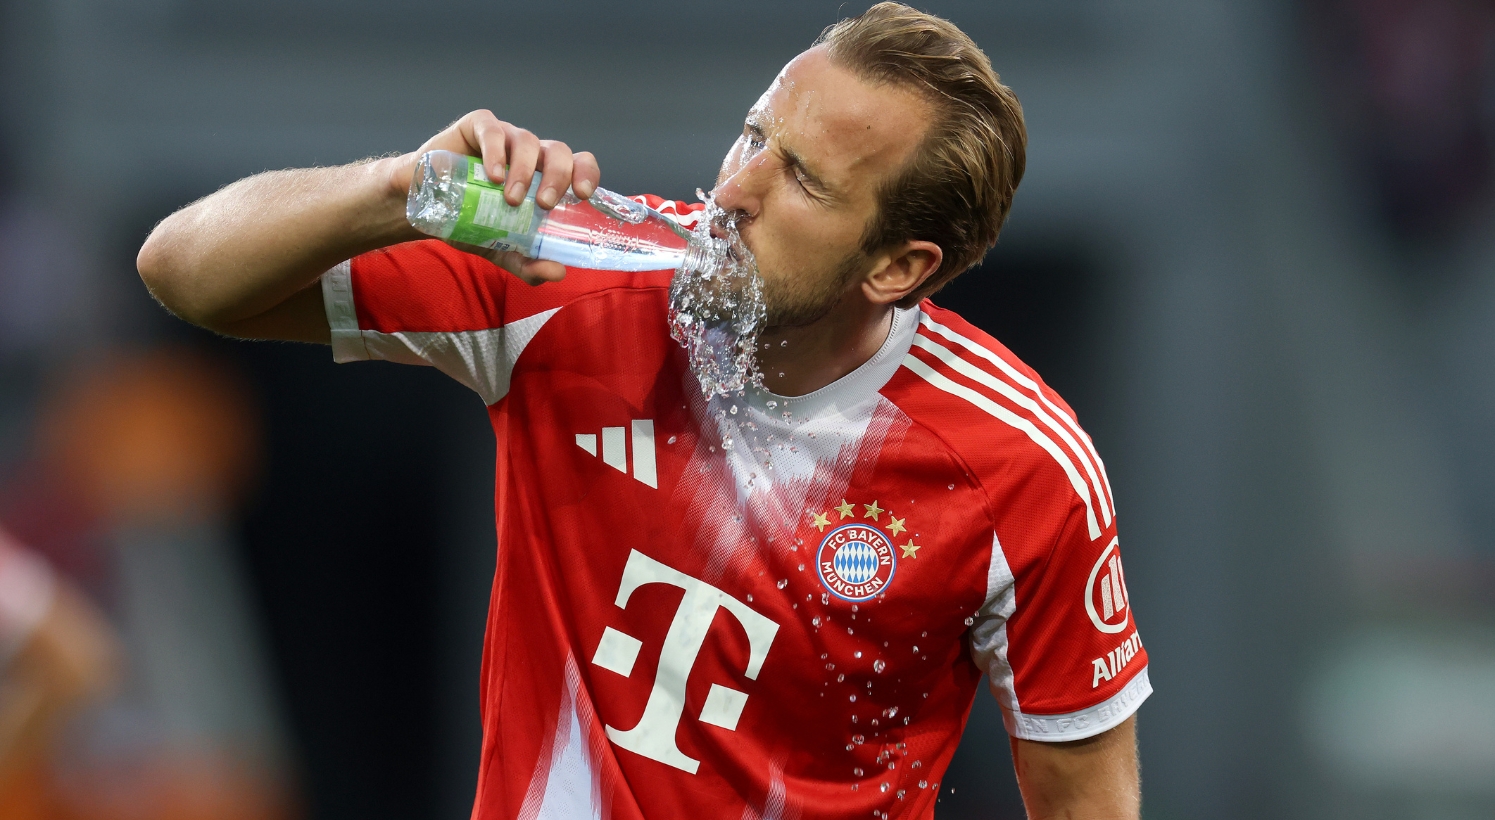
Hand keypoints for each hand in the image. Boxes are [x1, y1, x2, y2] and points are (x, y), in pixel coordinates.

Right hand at [387, 110, 600, 283]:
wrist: (423, 207)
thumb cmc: (469, 221)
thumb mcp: (501, 249)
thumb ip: (529, 263)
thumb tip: (559, 272)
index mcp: (545, 176)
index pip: (579, 164)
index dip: (587, 173)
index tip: (584, 195)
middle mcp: (530, 154)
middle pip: (557, 151)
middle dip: (557, 177)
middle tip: (544, 204)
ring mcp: (504, 137)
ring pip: (527, 140)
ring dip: (523, 171)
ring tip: (509, 199)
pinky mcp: (476, 127)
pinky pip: (492, 130)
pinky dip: (496, 151)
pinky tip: (492, 175)